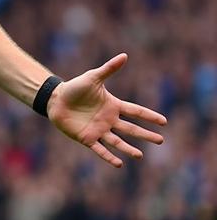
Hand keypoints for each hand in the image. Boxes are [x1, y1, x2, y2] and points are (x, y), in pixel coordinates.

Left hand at [47, 54, 165, 167]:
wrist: (56, 99)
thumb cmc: (75, 88)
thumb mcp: (93, 77)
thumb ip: (109, 69)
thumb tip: (124, 55)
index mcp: (113, 106)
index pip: (135, 111)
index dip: (149, 116)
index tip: (164, 122)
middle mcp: (109, 120)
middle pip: (131, 129)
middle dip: (145, 135)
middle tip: (160, 141)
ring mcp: (99, 130)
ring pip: (117, 141)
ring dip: (128, 149)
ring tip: (140, 155)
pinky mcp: (87, 138)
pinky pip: (100, 149)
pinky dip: (108, 156)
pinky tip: (119, 163)